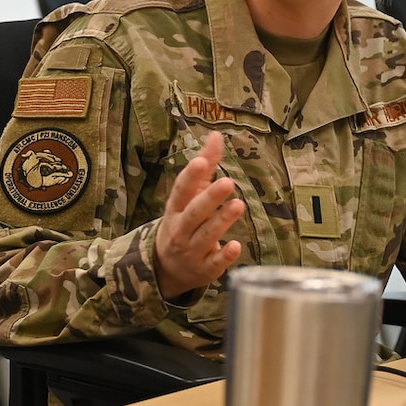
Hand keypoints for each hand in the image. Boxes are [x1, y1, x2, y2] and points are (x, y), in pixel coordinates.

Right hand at [154, 132, 244, 299]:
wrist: (167, 269)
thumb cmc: (183, 223)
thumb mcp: (189, 196)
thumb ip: (206, 167)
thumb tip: (216, 136)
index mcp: (175, 209)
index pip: (181, 191)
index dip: (190, 177)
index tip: (201, 162)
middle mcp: (180, 230)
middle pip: (194, 213)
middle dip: (209, 198)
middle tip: (228, 182)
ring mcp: (191, 251)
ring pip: (205, 236)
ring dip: (221, 222)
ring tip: (238, 205)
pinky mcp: (204, 269)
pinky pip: (214, 263)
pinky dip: (224, 256)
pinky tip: (236, 246)